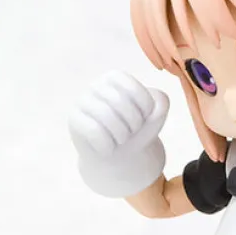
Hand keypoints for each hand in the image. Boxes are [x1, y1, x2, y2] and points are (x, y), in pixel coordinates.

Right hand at [69, 72, 169, 196]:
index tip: (143, 118)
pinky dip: (108, 145)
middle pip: (120, 103)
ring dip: (121, 135)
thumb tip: (154, 102)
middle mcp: (96, 85)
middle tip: (131, 132)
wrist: (121, 156)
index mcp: (116, 78)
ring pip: (107, 117)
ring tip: (121, 139)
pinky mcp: (74, 119)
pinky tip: (108, 147)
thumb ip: (161, 102)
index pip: (135, 89)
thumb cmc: (138, 130)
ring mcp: (82, 101)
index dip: (145, 109)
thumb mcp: (156, 114)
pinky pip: (94, 131)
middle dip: (133, 124)